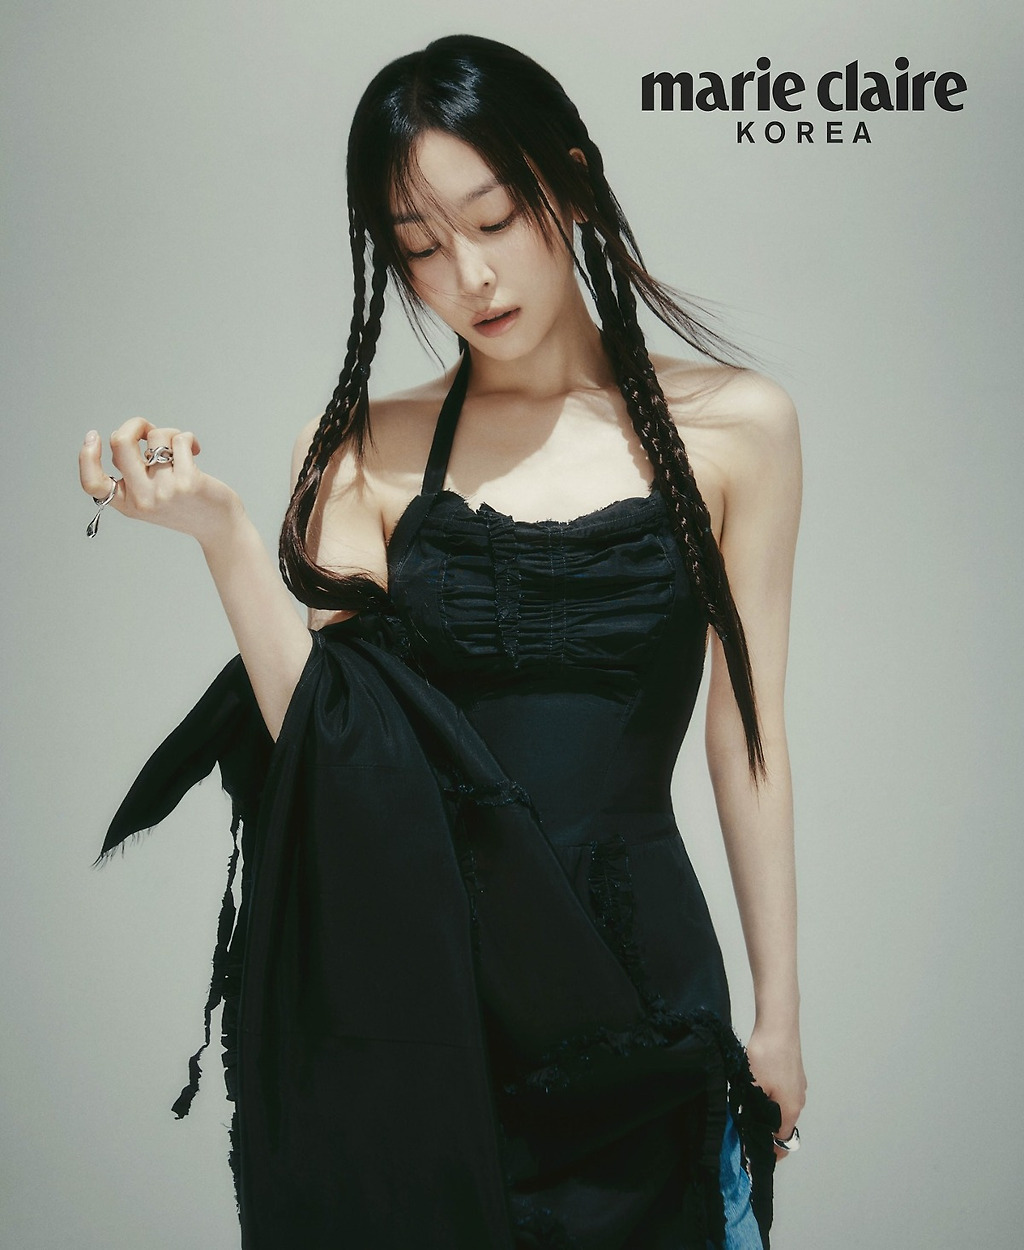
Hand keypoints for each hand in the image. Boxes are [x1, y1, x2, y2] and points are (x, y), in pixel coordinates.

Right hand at [80, 419, 242, 548]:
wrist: (219, 528)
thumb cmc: (187, 505)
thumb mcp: (152, 497)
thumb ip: (135, 474)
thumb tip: (130, 433)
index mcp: (127, 503)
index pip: (92, 483)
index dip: (86, 456)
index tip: (93, 435)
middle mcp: (142, 499)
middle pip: (121, 443)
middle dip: (135, 424)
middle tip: (150, 430)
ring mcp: (164, 490)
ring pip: (155, 437)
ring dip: (169, 433)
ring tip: (182, 447)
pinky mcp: (188, 481)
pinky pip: (179, 440)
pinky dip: (188, 437)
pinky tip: (195, 449)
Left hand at [745, 1021, 806, 1162]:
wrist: (778, 1026)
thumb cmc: (766, 1058)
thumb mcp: (753, 1088)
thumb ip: (753, 1112)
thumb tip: (749, 1128)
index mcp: (790, 1110)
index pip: (781, 1142)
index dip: (768, 1150)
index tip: (752, 1152)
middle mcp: (799, 1101)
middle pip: (782, 1125)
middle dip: (765, 1129)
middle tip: (745, 1125)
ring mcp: (799, 1086)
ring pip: (782, 1107)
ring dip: (768, 1110)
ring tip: (748, 1102)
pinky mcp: (795, 1073)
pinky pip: (783, 1092)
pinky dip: (772, 1095)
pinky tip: (758, 1083)